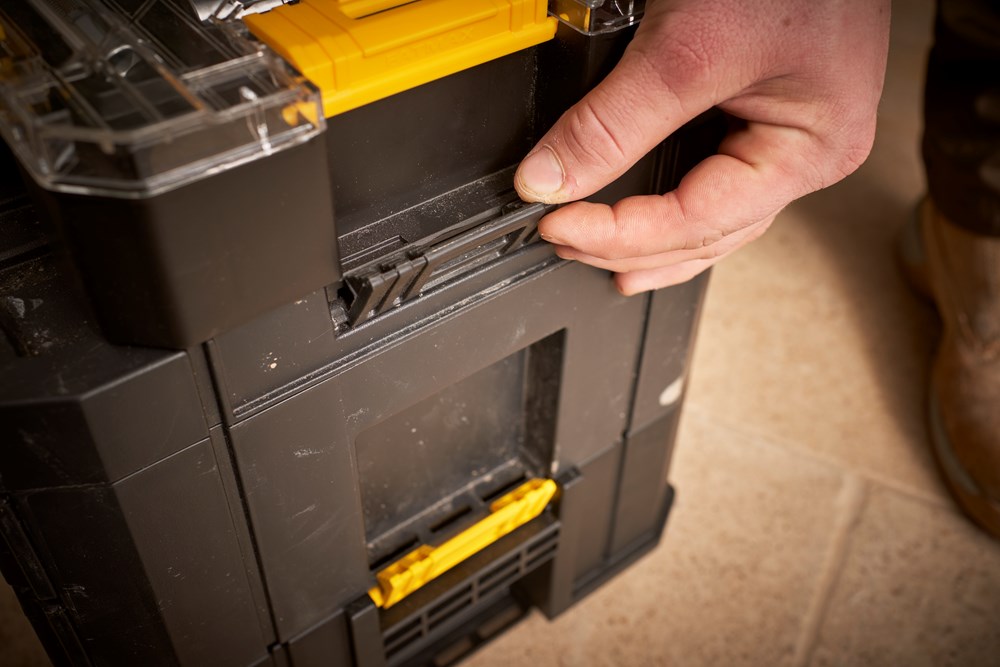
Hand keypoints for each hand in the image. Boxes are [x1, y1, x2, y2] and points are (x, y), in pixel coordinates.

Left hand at [515, 0, 890, 293]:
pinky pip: (710, 176)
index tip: (557, 227)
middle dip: (631, 248)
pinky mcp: (760, 107)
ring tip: (599, 258)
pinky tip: (641, 221)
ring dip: (650, 242)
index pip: (696, 221)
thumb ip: (612, 122)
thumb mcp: (686, 48)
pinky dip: (668, 203)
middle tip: (565, 245)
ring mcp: (786, 133)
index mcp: (810, 150)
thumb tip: (550, 177)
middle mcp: (805, 152)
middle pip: (705, 232)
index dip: (618, 235)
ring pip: (710, 215)